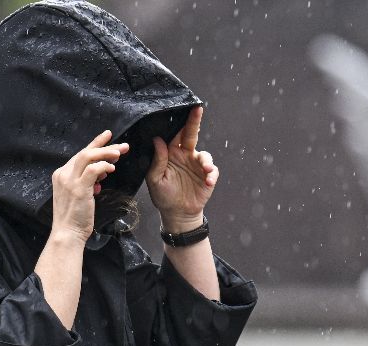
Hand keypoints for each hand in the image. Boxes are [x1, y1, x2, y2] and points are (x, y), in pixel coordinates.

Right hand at [50, 129, 129, 242]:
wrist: (67, 233)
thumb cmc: (75, 218)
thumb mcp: (79, 195)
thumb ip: (88, 182)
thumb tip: (101, 174)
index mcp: (61, 175)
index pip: (80, 155)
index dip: (95, 145)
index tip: (108, 138)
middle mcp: (63, 174)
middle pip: (85, 152)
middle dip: (104, 146)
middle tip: (122, 146)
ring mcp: (69, 181)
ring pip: (88, 156)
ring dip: (105, 153)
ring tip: (119, 154)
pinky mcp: (78, 188)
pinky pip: (92, 170)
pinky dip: (104, 166)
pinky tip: (112, 169)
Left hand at [147, 106, 218, 232]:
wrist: (177, 214)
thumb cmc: (163, 196)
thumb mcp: (155, 179)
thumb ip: (157, 160)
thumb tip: (158, 140)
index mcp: (171, 153)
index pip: (175, 134)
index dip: (178, 122)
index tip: (180, 110)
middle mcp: (185, 156)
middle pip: (191, 135)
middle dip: (194, 121)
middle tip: (197, 109)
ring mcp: (197, 165)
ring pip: (204, 155)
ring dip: (206, 160)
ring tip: (205, 168)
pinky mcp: (208, 176)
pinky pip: (212, 171)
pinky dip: (212, 175)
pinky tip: (208, 181)